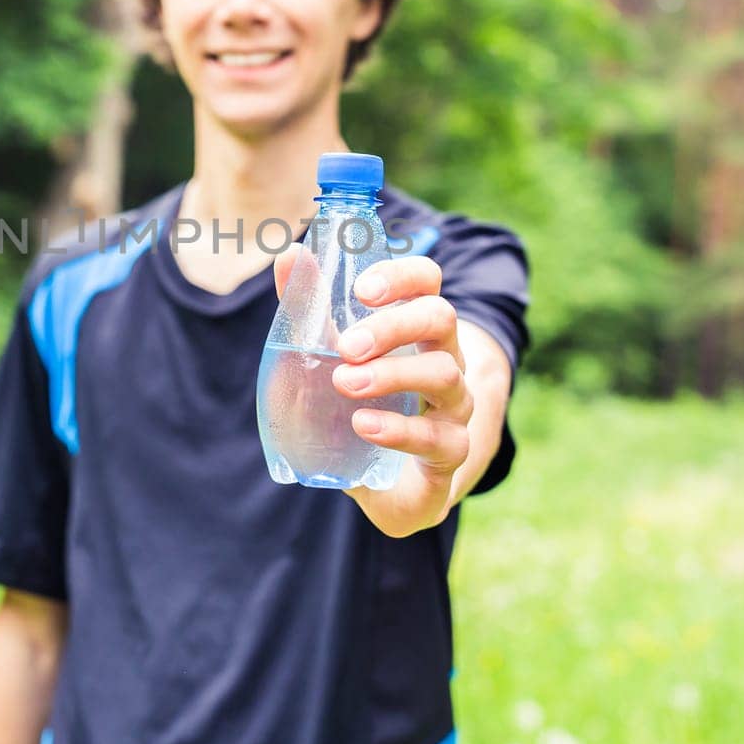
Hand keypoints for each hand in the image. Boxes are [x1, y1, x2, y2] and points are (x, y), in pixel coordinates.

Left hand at [273, 245, 470, 537]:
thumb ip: (308, 310)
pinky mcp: (451, 451)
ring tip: (346, 383)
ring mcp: (455, 405)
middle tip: (347, 346)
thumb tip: (288, 257)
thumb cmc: (355, 406)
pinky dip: (399, 429)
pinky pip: (439, 436)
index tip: (362, 290)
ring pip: (444, 374)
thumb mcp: (326, 356)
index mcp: (415, 328)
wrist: (383, 486)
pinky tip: (364, 425)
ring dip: (393, 374)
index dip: (402, 276)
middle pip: (440, 318)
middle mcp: (445, 357)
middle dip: (393, 326)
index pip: (427, 281)